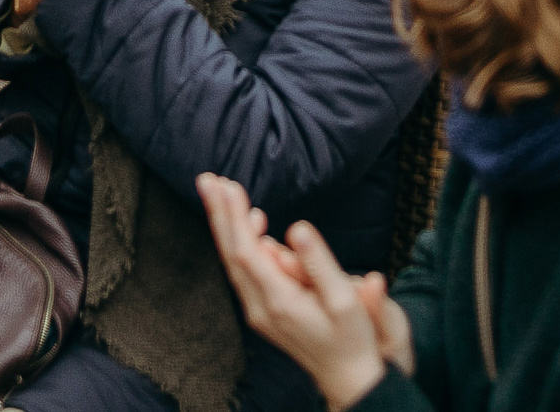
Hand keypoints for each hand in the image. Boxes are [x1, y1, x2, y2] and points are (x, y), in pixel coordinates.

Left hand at [199, 174, 393, 410]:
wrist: (349, 378)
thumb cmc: (352, 338)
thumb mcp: (344, 300)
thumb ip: (318, 263)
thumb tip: (298, 228)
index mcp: (279, 301)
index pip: (246, 251)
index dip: (234, 216)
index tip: (229, 185)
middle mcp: (260, 307)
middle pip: (231, 254)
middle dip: (219, 214)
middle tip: (207, 180)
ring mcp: (259, 311)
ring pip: (233, 263)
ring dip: (225, 227)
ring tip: (219, 193)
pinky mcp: (264, 311)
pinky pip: (243, 272)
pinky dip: (239, 244)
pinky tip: (246, 224)